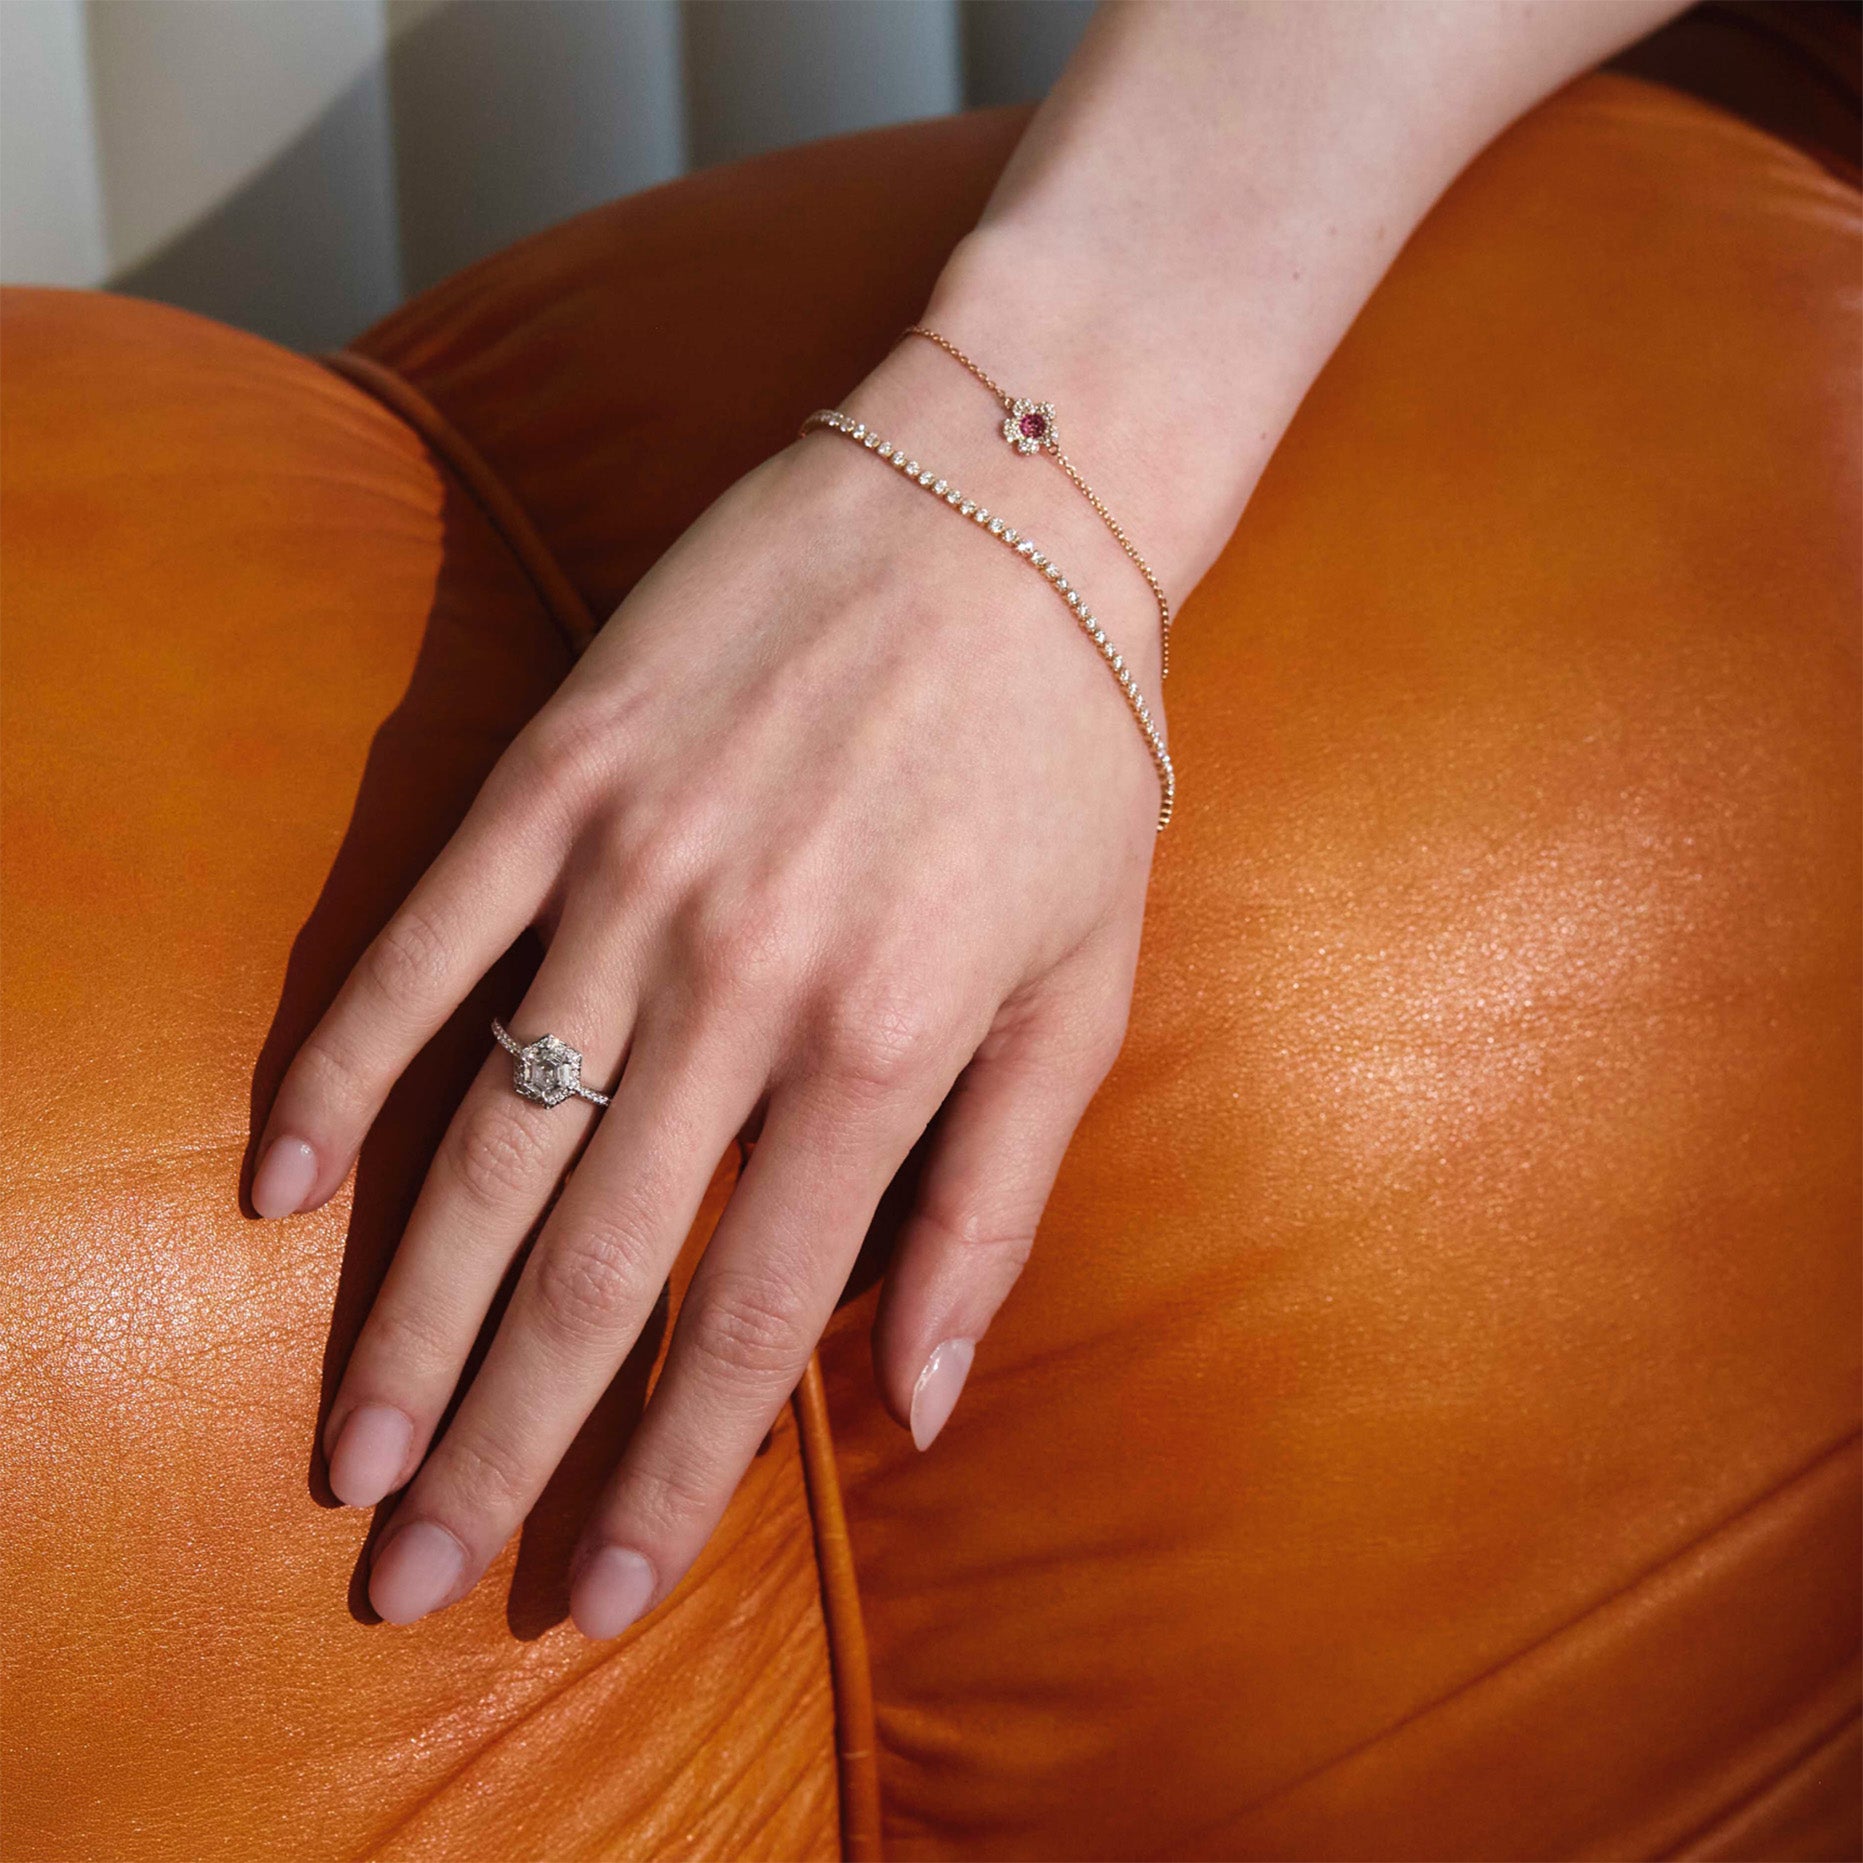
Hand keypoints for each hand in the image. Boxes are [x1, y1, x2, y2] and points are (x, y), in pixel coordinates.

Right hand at [251, 372, 1162, 1636]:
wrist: (1012, 497)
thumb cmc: (1073, 754)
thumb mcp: (1089, 988)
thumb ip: (1002, 1200)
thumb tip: (929, 1401)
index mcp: (888, 1043)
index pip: (753, 1317)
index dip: (669, 1471)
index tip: (598, 1585)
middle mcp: (743, 978)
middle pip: (595, 1266)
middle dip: (506, 1442)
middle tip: (414, 1575)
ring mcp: (634, 871)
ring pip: (492, 1136)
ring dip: (407, 1312)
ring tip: (353, 1452)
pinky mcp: (560, 769)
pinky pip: (425, 943)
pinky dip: (345, 1068)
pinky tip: (285, 1187)